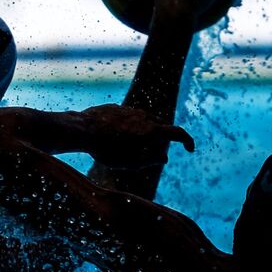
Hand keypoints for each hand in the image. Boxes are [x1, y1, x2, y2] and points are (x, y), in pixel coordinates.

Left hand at [78, 104, 194, 163]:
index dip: (187, 141)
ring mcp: (131, 110)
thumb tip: (164, 158)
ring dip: (145, 133)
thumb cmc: (105, 149)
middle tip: (152, 153)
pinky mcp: (117, 108)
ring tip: (129, 146)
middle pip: (161, 126)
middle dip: (162, 139)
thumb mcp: (128, 163)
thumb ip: (149, 161)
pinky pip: (129, 118)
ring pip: (145, 121)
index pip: (178, 133)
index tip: (190, 148)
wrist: (81, 129)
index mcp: (151, 130)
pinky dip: (129, 127)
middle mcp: (144, 116)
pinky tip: (114, 137)